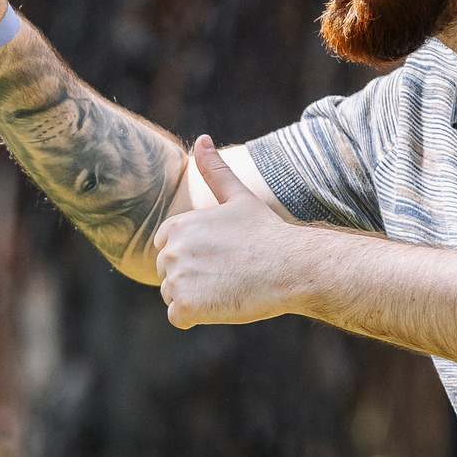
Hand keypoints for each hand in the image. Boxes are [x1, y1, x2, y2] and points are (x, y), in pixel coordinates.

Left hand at [154, 138, 306, 327]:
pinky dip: (197, 316)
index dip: (194, 256)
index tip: (221, 255)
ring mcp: (176, 279)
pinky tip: (222, 303)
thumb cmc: (267, 233)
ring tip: (227, 286)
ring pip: (173, 297)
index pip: (167, 250)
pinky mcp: (186, 306)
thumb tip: (202, 139)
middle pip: (168, 275)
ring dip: (197, 298)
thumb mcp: (238, 197)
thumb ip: (214, 170)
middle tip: (228, 272)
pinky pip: (180, 318)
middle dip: (193, 278)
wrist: (290, 267)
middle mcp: (170, 250)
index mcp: (176, 226)